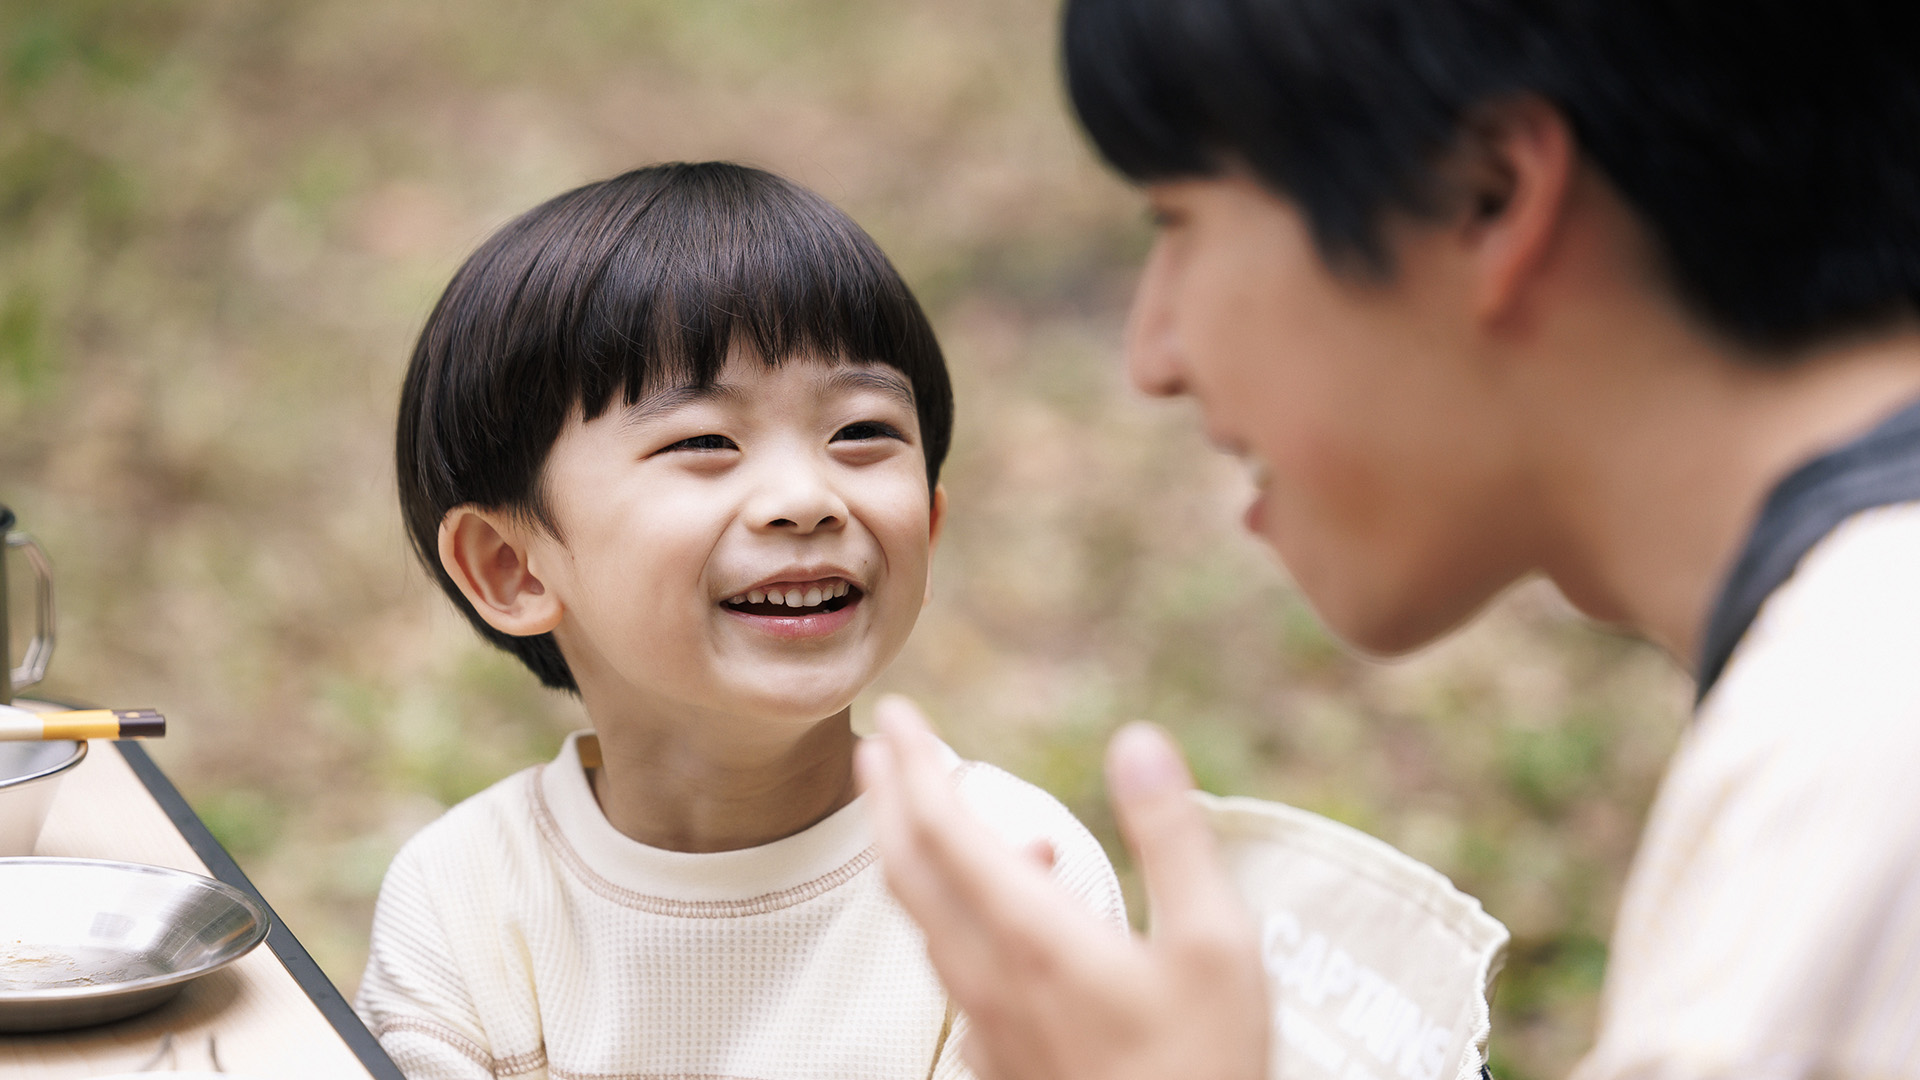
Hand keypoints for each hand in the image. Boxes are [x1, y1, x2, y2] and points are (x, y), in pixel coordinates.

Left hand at [857, 695, 1270, 1079]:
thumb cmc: (1206, 1068)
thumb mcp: (1216, 946)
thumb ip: (1173, 836)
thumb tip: (1138, 739)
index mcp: (1033, 938)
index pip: (943, 828)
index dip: (915, 763)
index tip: (897, 711)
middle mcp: (989, 980)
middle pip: (909, 872)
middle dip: (888, 799)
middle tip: (877, 746)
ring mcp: (987, 1028)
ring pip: (928, 923)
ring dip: (924, 854)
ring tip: (957, 810)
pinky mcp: (1000, 1062)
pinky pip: (956, 967)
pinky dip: (961, 911)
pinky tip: (1012, 911)